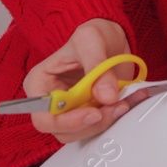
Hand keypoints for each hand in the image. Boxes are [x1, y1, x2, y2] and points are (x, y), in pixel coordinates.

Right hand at [23, 18, 143, 144]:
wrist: (111, 38)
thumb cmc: (92, 34)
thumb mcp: (91, 39)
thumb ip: (96, 65)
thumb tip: (106, 96)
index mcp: (39, 84)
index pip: (43, 116)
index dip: (66, 122)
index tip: (93, 113)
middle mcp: (52, 101)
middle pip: (63, 130)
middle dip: (91, 123)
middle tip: (114, 107)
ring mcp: (71, 109)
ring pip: (82, 132)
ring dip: (105, 122)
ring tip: (122, 101)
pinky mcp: (90, 112)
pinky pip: (100, 125)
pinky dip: (115, 117)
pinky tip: (127, 102)